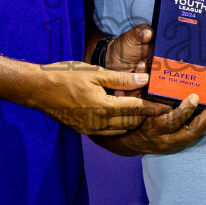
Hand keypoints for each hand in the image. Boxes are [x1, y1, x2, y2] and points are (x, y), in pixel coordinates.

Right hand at [25, 63, 165, 135]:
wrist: (37, 89)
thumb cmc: (64, 76)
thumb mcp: (94, 73)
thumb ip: (121, 78)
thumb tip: (144, 79)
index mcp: (103, 107)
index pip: (136, 109)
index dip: (153, 108)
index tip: (168, 107)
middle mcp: (99, 123)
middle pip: (131, 123)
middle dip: (147, 117)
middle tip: (160, 110)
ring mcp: (91, 129)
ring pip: (121, 130)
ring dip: (134, 122)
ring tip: (145, 113)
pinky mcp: (84, 130)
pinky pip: (109, 132)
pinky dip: (120, 125)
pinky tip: (123, 116)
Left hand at [102, 27, 205, 88]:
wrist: (112, 67)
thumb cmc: (125, 49)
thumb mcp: (131, 38)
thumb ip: (139, 33)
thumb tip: (148, 33)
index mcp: (174, 42)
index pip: (199, 38)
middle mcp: (179, 58)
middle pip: (204, 60)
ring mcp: (175, 75)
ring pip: (198, 78)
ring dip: (205, 81)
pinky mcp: (167, 90)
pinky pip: (181, 94)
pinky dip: (190, 97)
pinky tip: (197, 99)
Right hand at [102, 91, 205, 155]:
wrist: (123, 141)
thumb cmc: (126, 116)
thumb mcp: (126, 100)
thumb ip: (134, 84)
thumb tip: (142, 64)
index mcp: (150, 126)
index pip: (171, 121)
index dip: (185, 111)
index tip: (194, 96)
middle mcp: (162, 138)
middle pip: (188, 132)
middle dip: (204, 117)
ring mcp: (170, 143)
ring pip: (194, 136)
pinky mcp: (175, 144)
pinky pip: (193, 136)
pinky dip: (203, 124)